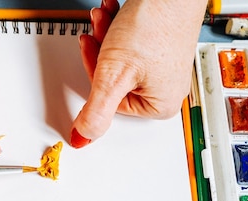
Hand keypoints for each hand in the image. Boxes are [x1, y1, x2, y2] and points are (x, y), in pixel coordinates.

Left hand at [70, 0, 207, 147]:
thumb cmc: (155, 22)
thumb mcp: (114, 75)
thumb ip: (96, 111)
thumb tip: (82, 138)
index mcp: (159, 106)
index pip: (109, 101)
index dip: (95, 73)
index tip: (92, 52)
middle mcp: (164, 89)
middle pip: (112, 79)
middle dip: (100, 51)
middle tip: (97, 30)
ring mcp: (163, 68)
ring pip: (118, 60)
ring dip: (105, 36)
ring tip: (106, 18)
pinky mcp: (160, 48)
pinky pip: (129, 47)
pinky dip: (117, 29)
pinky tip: (115, 15)